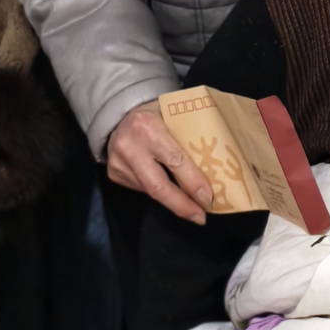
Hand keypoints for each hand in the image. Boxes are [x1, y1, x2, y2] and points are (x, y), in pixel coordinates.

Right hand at [106, 99, 212, 224]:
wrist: (118, 113)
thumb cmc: (155, 112)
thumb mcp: (171, 114)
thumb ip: (186, 136)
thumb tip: (215, 166)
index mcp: (147, 126)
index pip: (174, 160)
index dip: (192, 182)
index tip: (208, 198)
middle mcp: (130, 147)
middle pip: (158, 186)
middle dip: (182, 205)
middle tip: (201, 217)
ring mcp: (119, 163)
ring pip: (150, 191)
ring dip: (173, 201)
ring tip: (192, 208)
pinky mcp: (114, 174)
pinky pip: (141, 189)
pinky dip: (158, 192)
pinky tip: (169, 191)